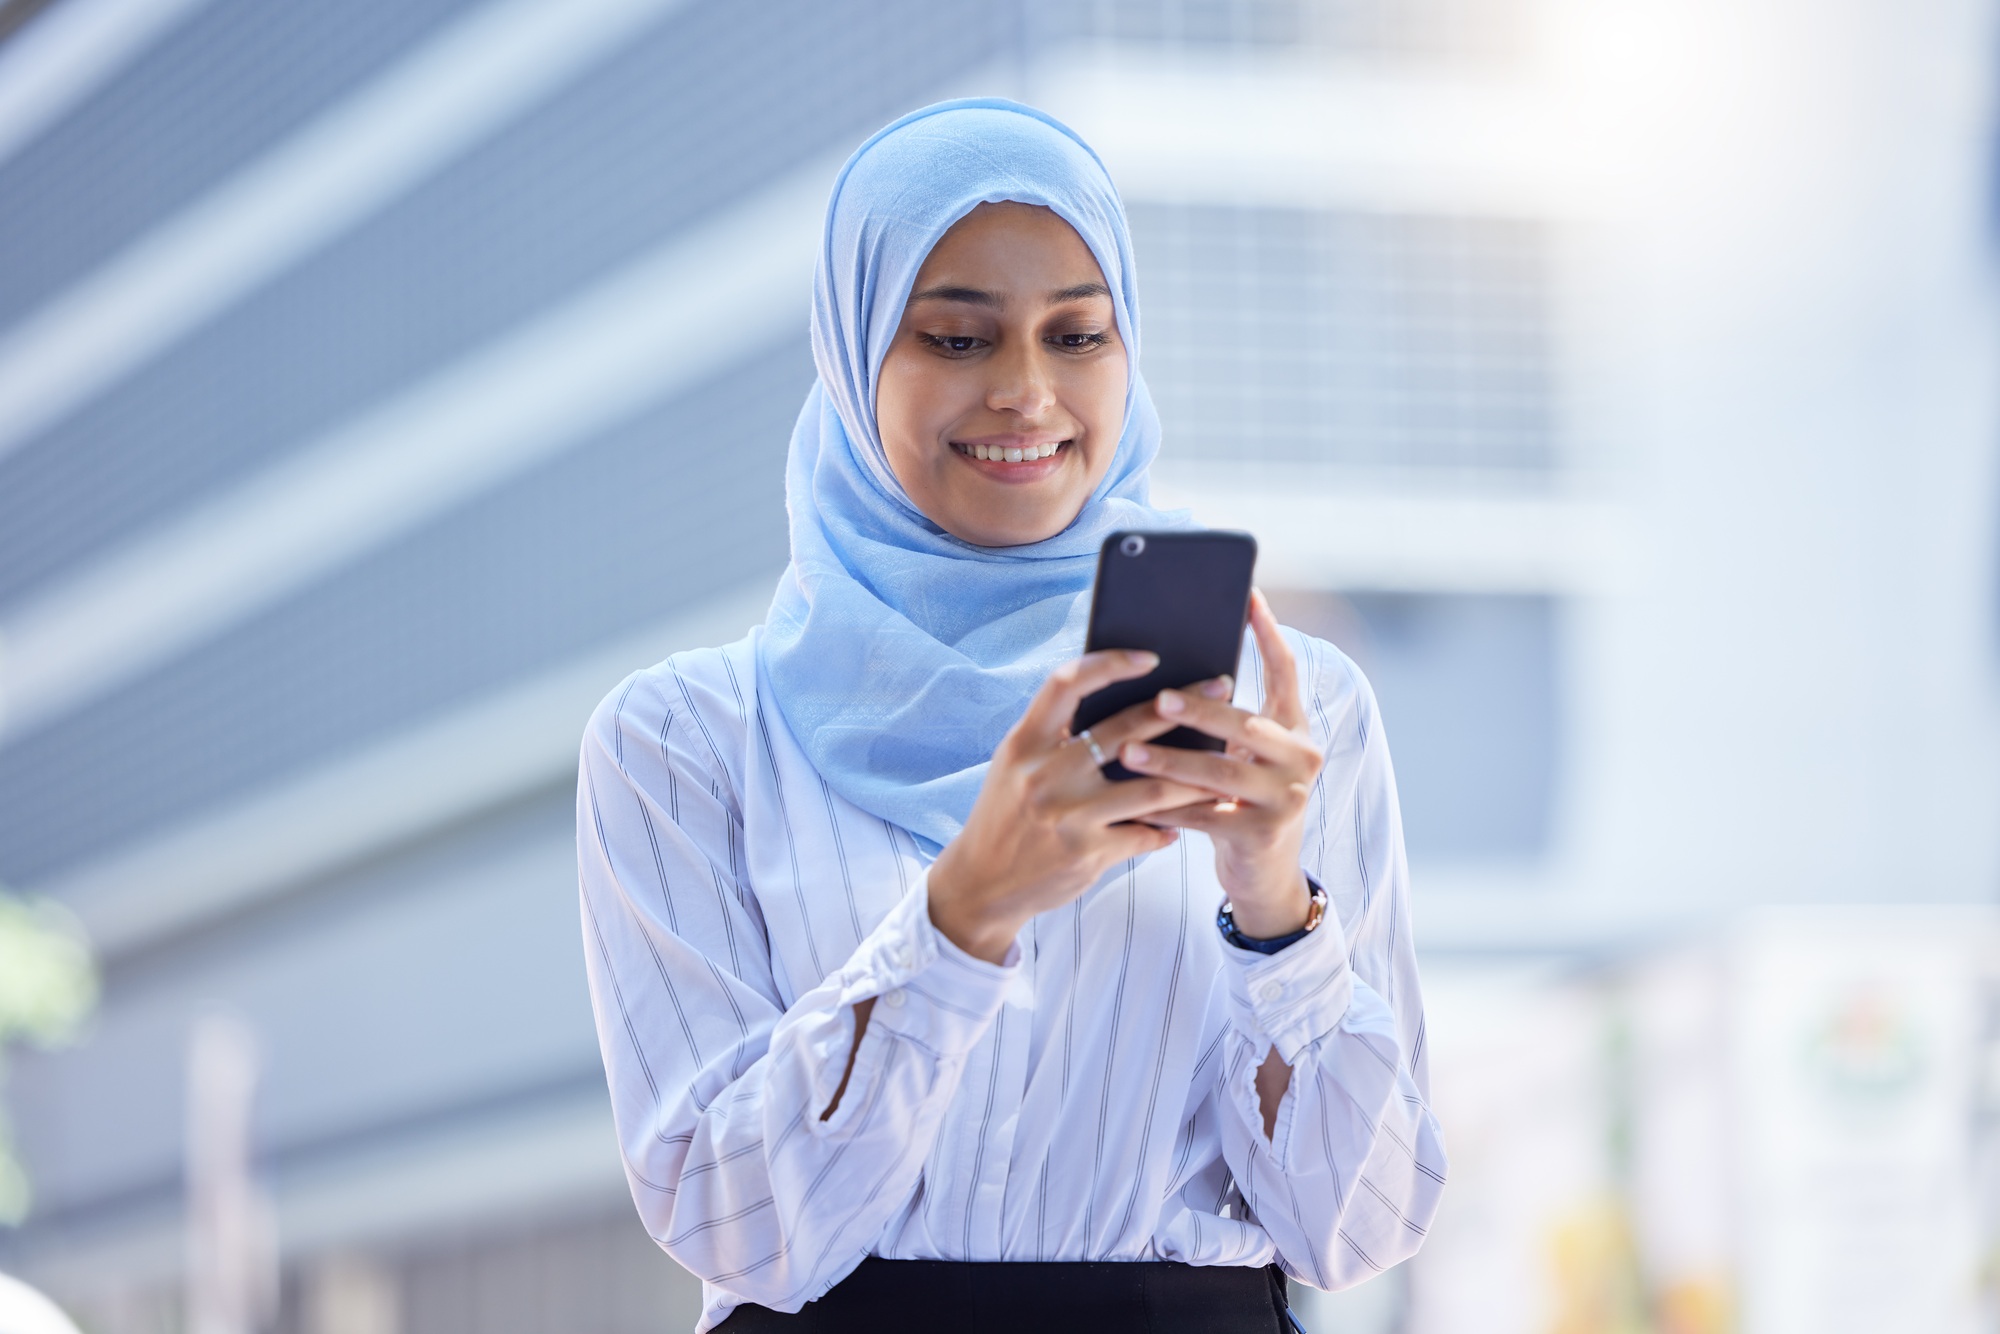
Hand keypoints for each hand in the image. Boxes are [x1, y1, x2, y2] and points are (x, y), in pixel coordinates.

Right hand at [928, 649, 1216, 961]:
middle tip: (1221, 689)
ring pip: (1152, 788)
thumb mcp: (1016, 766)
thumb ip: (1055, 737)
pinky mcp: (1087, 853)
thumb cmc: (1007, 815)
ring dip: (1194, 778)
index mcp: (1024, 743)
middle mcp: (1044, 774)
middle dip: (1182, 706)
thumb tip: (1121, 701)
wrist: (981, 884)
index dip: (1109, 664)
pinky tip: (1181, 824)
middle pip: (1126, 729)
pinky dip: (1167, 828)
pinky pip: (1145, 834)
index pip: (1067, 684)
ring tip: (1223, 767)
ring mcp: (1068, 815)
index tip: (1150, 657)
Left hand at [1118, 591, 1325, 938]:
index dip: (1268, 632)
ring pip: (1220, 772)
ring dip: (1171, 761)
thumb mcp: (1242, 756)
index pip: (1285, 671)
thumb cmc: (1240, 801)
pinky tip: (1132, 802)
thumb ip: (1222, 720)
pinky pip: (1205, 816)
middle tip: (1158, 697)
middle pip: (1247, 723)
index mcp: (1294, 728)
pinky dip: (1165, 808)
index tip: (1247, 595)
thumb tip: (1165, 673)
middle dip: (1200, 710)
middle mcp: (1300, 757)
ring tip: (1129, 751)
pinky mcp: (1263, 834)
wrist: (1266, 877)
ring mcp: (1286, 797)